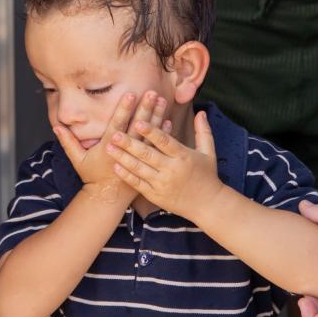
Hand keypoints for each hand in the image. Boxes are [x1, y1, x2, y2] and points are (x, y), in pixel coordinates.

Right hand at [54, 91, 168, 189]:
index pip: (117, 124)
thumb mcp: (77, 160)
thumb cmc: (92, 176)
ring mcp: (137, 157)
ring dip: (156, 116)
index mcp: (109, 147)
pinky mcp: (145, 163)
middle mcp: (125, 150)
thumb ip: (68, 142)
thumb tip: (56, 126)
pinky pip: (156, 147)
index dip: (124, 109)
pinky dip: (163, 134)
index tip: (131, 94)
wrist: (108, 197)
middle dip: (145, 108)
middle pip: (137, 126)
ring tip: (162, 100)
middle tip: (152, 93)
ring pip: (149, 134)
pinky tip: (168, 121)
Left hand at [106, 109, 222, 218]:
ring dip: (123, 157)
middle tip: (115, 133)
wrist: (207, 205)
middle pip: (147, 154)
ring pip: (139, 169)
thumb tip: (201, 111)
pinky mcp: (155, 195)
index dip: (151, 132)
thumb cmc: (207, 176)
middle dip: (130, 143)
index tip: (138, 122)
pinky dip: (126, 175)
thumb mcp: (209, 152)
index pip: (165, 141)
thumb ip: (203, 131)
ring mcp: (162, 184)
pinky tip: (115, 166)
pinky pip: (138, 184)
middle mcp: (171, 170)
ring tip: (109, 147)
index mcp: (184, 157)